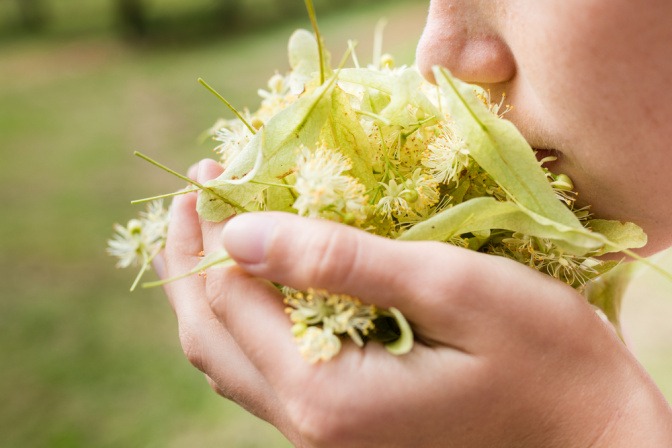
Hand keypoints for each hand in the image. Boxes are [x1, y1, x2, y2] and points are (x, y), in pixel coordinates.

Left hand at [155, 159, 671, 447]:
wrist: (585, 431)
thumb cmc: (540, 355)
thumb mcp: (448, 287)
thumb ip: (339, 262)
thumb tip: (241, 232)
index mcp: (326, 395)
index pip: (231, 301)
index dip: (213, 230)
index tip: (215, 168)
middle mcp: (310, 425)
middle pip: (212, 338)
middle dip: (192, 262)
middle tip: (195, 196)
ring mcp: (323, 431)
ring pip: (231, 360)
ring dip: (212, 292)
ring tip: (210, 231)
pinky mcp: (342, 424)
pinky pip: (266, 372)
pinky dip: (247, 319)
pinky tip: (259, 282)